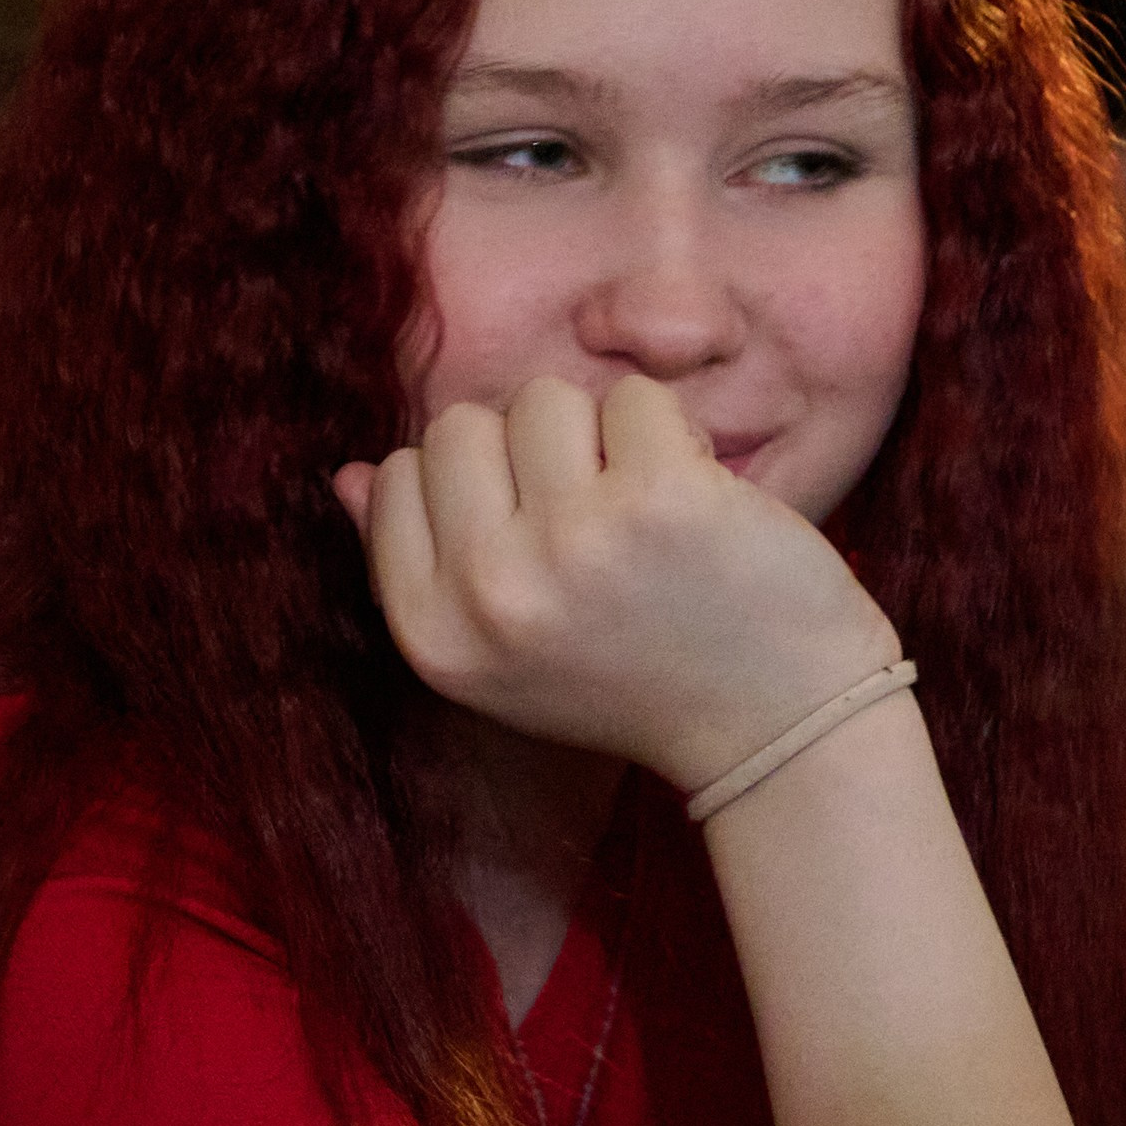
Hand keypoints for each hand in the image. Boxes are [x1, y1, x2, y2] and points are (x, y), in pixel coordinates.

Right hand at [334, 376, 899, 790]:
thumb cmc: (636, 679)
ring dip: (598, 436)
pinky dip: (671, 435)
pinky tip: (696, 502)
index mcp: (436, 636)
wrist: (775, 726)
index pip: (397, 480)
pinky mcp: (657, 499)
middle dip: (526, 451)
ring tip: (641, 510)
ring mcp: (571, 542)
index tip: (531, 533)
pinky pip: (634, 399)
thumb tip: (349, 476)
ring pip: (542, 399)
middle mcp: (490, 593)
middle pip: (461, 425)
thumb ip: (419, 566)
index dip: (469, 485)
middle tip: (591, 521)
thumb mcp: (501, 654)